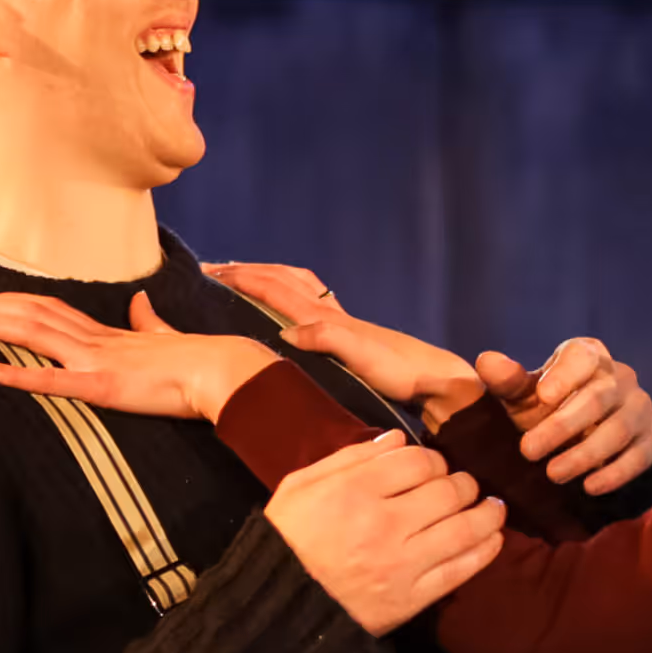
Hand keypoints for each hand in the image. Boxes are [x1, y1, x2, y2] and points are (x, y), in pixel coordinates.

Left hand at [0, 292, 274, 423]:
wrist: (224, 371)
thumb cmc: (200, 362)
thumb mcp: (165, 337)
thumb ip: (148, 323)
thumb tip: (140, 304)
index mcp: (109, 334)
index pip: (51, 310)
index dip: (15, 303)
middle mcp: (96, 341)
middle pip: (33, 315)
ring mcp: (97, 361)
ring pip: (34, 335)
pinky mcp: (103, 388)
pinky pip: (52, 381)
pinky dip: (18, 375)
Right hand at [200, 263, 480, 419]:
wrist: (440, 382)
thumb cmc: (405, 372)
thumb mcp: (365, 357)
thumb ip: (328, 340)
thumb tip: (287, 333)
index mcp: (327, 319)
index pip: (276, 289)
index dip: (243, 279)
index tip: (211, 273)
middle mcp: (331, 316)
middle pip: (283, 280)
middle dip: (249, 271)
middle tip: (216, 271)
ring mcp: (342, 325)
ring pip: (296, 288)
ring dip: (268, 278)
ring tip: (244, 279)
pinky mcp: (351, 338)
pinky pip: (308, 306)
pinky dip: (288, 296)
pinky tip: (287, 312)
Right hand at [262, 431, 506, 633]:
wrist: (277, 607)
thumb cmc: (286, 539)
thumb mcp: (300, 486)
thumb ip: (350, 457)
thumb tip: (399, 438)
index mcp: (354, 490)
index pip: (418, 461)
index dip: (433, 459)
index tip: (432, 467)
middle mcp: (384, 523)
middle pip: (448, 490)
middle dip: (463, 483)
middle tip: (464, 486)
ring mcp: (402, 563)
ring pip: (464, 528)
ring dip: (487, 513)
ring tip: (493, 508)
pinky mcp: (412, 599)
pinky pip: (461, 570)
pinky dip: (485, 551)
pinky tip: (493, 539)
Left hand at [472, 339, 651, 497]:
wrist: (581, 431)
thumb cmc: (545, 406)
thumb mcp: (522, 394)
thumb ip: (506, 380)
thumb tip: (486, 361)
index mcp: (589, 355)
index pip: (581, 357)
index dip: (564, 375)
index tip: (542, 397)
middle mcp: (621, 376)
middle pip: (598, 398)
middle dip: (562, 427)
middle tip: (528, 451)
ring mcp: (640, 407)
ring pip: (620, 429)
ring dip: (585, 454)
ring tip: (553, 474)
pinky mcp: (651, 437)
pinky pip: (641, 455)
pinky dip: (615, 473)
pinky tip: (589, 487)